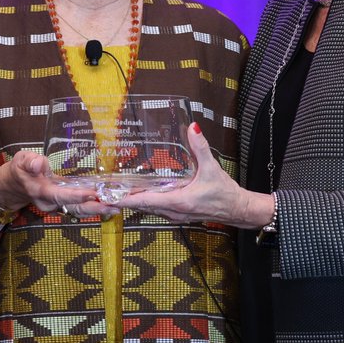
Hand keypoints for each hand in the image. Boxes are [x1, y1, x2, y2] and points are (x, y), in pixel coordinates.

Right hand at [0, 151, 109, 215]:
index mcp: (41, 192)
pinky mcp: (65, 203)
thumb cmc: (20, 169)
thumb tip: (39, 164)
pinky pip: (81, 207)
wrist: (15, 184)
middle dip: (95, 208)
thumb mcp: (21, 160)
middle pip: (75, 208)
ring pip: (80, 210)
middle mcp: (51, 203)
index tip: (94, 194)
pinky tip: (110, 202)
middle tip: (115, 205)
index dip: (77, 196)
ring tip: (118, 206)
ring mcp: (59, 205)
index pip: (61, 195)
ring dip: (99, 209)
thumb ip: (30, 162)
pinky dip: (95, 206)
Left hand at [108, 123, 264, 226]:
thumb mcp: (212, 168)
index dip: (125, 198)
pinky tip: (140, 194)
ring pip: (148, 209)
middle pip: (142, 206)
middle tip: (105, 191)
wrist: (238, 210)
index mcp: (178, 201)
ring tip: (117, 192)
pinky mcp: (179, 214)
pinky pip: (157, 209)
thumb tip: (193, 128)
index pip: (145, 201)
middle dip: (124, 199)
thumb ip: (201, 147)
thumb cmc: (225, 193)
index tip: (109, 196)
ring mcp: (175, 214)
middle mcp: (173, 210)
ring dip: (134, 201)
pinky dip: (145, 203)